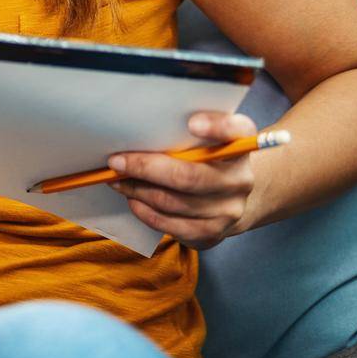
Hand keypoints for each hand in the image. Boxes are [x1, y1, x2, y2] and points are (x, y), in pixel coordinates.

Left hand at [107, 111, 257, 250]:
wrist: (227, 195)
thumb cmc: (204, 158)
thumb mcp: (204, 137)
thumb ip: (181, 128)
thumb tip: (134, 131)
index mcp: (239, 144)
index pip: (237, 130)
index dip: (216, 127)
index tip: (192, 123)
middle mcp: (240, 179)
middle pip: (189, 176)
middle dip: (145, 168)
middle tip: (116, 162)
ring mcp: (229, 210)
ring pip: (173, 203)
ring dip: (137, 191)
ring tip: (117, 180)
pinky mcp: (213, 233)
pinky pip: (172, 226)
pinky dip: (146, 212)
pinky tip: (134, 200)